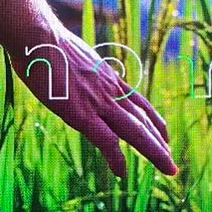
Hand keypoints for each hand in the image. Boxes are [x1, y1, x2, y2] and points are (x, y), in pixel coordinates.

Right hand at [7, 27, 176, 177]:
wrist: (39, 38)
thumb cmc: (46, 44)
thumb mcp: (72, 57)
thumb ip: (80, 70)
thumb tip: (71, 71)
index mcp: (108, 79)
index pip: (139, 104)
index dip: (154, 121)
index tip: (164, 135)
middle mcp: (110, 92)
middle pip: (144, 121)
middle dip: (160, 143)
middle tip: (172, 163)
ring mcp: (99, 103)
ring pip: (136, 132)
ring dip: (154, 152)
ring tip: (168, 169)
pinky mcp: (83, 114)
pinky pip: (107, 141)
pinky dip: (117, 159)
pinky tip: (122, 173)